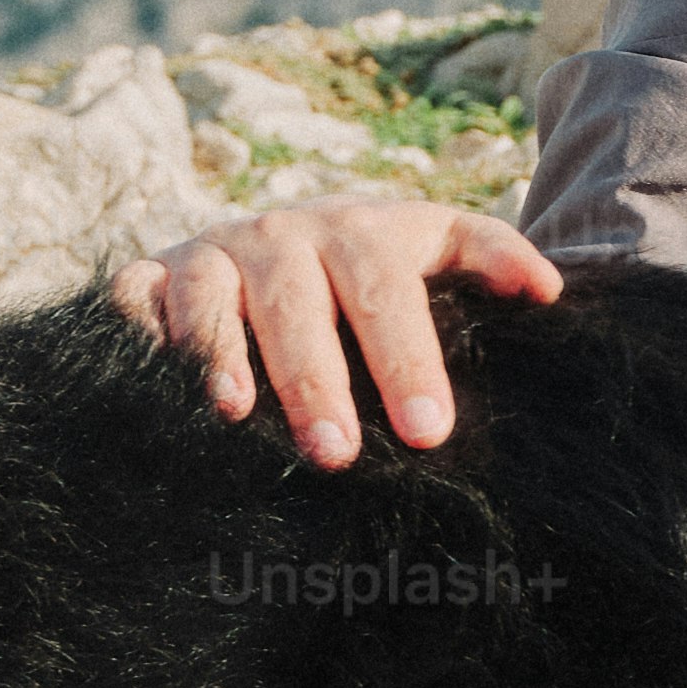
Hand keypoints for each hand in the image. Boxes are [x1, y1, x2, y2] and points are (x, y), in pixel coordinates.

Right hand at [105, 195, 561, 463]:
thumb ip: (489, 261)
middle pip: (301, 300)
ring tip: (235, 414)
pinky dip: (139, 333)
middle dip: (318, 378)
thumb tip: (549, 291)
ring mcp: (214, 251)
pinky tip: (149, 383)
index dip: (408, 355)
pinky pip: (137, 298)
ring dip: (222, 352)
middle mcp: (285, 235)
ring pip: (215, 295)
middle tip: (335, 455)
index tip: (428, 432)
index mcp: (363, 233)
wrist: (275, 243)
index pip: (390, 288)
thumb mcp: (433, 254)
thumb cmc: (371, 275)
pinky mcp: (153, 274)